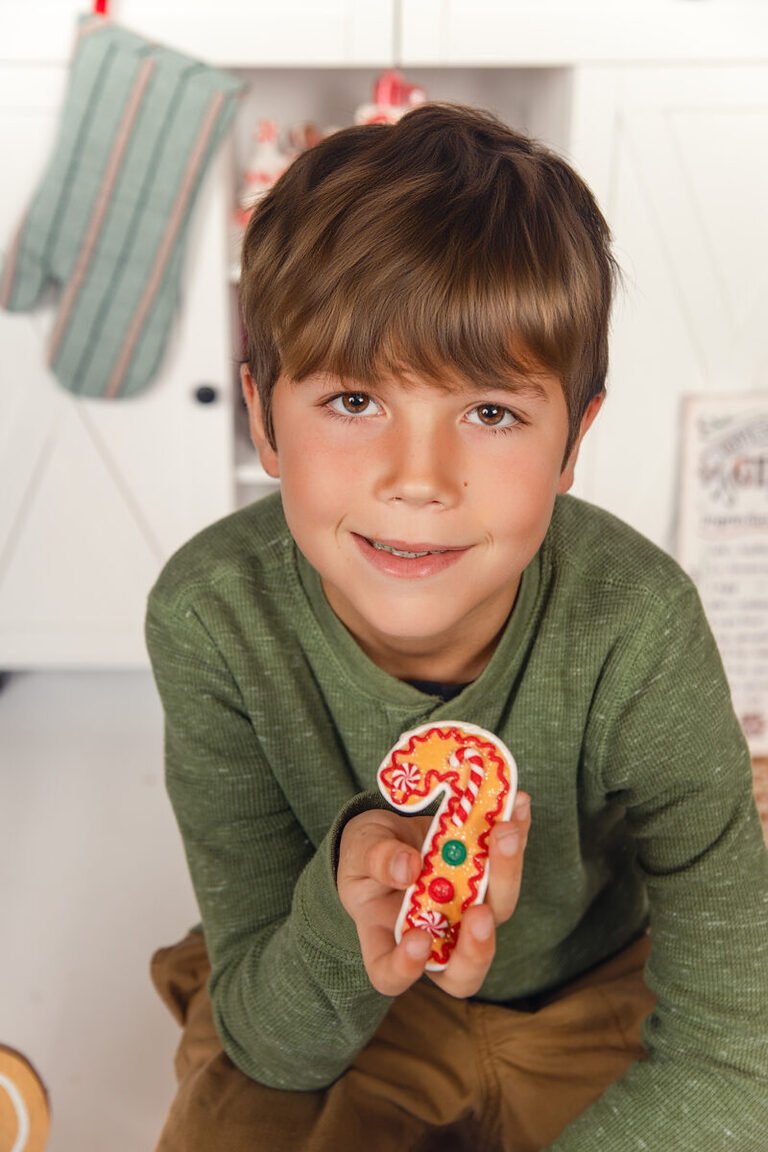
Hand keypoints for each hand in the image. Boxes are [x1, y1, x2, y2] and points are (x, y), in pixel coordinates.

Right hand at [337, 792, 530, 998]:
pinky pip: (507, 863)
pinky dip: (516, 835)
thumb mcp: (359, 849)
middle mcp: (435, 935)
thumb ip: (377, 858)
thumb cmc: (366, 853)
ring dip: (506, 873)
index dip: (406, 967)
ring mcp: (466, 909)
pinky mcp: (487, 878)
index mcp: (388, 939)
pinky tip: (518, 806)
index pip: (392, 974)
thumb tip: (408, 868)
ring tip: (505, 832)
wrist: (391, 828)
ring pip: (496, 909)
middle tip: (480, 912)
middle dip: (478, 945)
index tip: (417, 938)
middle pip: (463, 963)